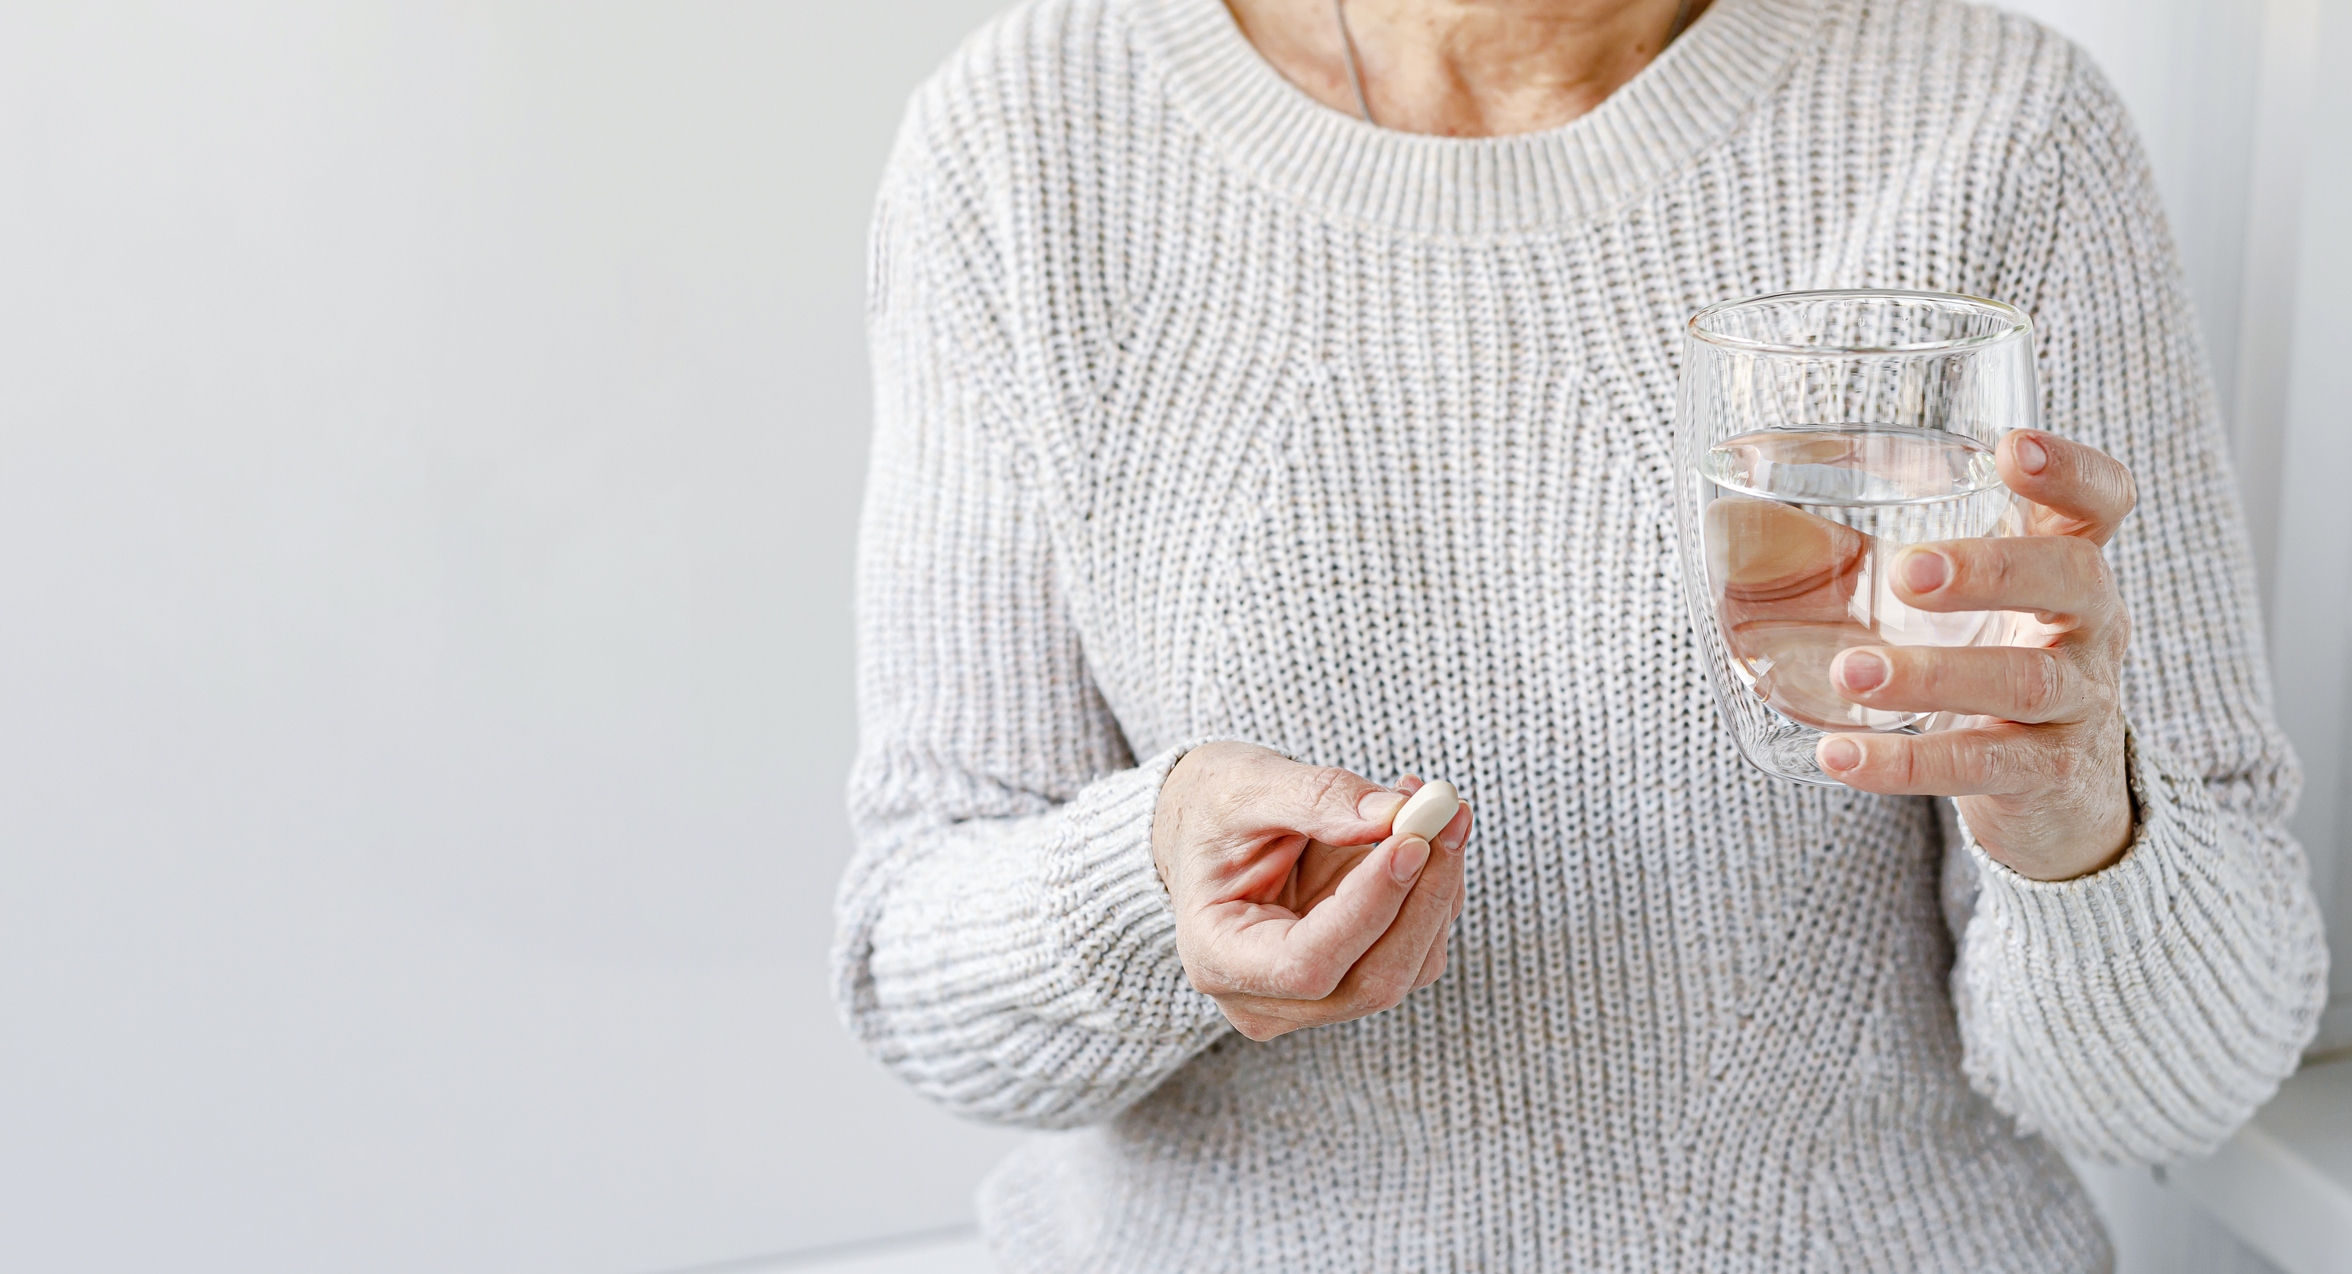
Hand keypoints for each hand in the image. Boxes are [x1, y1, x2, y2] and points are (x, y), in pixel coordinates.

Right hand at [1151, 742, 1472, 1040]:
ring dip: (1439, 886)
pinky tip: (1422, 833)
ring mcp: (1316, 999)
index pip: (1308, 963)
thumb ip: (1319, 799)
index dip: (1369, 907)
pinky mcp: (1355, 977)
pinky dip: (1435, 889)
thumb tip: (1397, 814)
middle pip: (1372, 980)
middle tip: (1447, 813)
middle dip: (1423, 896)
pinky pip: (1418, 949)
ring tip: (1432, 807)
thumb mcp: (1249, 787)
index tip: (1410, 840)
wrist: (1208, 828)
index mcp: (1219, 958)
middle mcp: (1267, 999)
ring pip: (1409, 967)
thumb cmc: (1214, 808)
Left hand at [1815, 430, 2136, 880]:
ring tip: (1848, 672)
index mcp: (2068, 562)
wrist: (2058, 791)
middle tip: (1905, 573)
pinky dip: (1906, 762)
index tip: (2009, 449)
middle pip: (2073, 577)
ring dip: (1931, 674)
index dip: (2068, 471)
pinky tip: (1841, 755)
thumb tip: (1730, 514)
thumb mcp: (1967, 602)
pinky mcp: (2047, 774)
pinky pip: (1982, 764)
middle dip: (1990, 567)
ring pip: (2024, 680)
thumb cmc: (1988, 659)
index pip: (2101, 501)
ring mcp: (2077, 702)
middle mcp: (2091, 625)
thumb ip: (1888, 550)